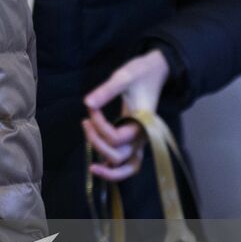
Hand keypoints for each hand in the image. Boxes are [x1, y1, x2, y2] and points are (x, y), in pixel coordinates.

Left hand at [82, 50, 169, 182]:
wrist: (155, 71)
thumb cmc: (141, 73)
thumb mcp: (123, 77)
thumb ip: (106, 91)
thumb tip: (87, 103)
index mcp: (143, 123)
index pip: (116, 138)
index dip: (99, 125)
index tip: (91, 107)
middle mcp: (143, 136)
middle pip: (119, 156)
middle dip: (97, 143)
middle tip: (85, 123)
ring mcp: (140, 140)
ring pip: (127, 166)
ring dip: (109, 170)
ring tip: (91, 167)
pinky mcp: (134, 139)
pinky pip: (127, 162)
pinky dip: (115, 169)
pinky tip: (99, 167)